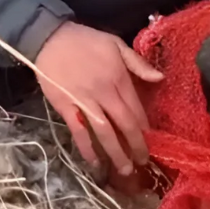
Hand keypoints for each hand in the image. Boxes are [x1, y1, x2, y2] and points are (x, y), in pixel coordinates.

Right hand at [34, 22, 163, 175]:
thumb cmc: (84, 41)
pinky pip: (78, 131)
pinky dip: (87, 148)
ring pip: (105, 132)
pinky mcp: (65, 107)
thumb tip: (160, 78)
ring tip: (125, 169)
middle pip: (125, 125)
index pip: (136, 109)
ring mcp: (84, 102)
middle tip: (142, 162)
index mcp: (118, 78)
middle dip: (136, 146)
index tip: (151, 142)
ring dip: (116, 153)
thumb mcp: (115, 43)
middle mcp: (104, 93)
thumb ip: (138, 63)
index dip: (145, 129)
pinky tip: (94, 162)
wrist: (49, 38)